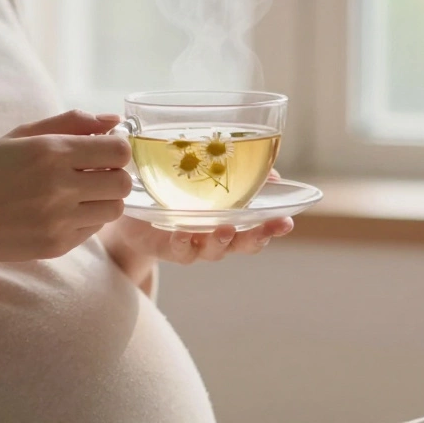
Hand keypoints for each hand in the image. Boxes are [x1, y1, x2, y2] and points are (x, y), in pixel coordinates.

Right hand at [0, 110, 133, 265]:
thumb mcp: (21, 136)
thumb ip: (71, 122)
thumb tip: (113, 119)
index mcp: (50, 152)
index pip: (118, 151)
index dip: (117, 149)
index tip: (104, 151)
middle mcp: (58, 186)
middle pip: (123, 182)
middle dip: (115, 175)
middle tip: (95, 174)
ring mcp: (59, 219)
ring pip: (115, 208)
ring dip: (105, 199)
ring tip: (81, 194)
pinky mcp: (57, 245)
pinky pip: (95, 229)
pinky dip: (87, 219)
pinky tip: (63, 211)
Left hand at [99, 169, 293, 280]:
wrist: (136, 211)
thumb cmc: (178, 193)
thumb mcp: (209, 178)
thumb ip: (240, 174)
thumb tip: (271, 173)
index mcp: (231, 219)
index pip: (259, 226)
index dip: (274, 227)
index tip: (287, 221)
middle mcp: (216, 235)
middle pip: (244, 244)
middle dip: (257, 237)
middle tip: (268, 229)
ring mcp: (194, 244)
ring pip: (214, 250)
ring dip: (222, 241)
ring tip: (226, 229)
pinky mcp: (169, 248)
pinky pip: (179, 250)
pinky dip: (184, 242)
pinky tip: (184, 232)